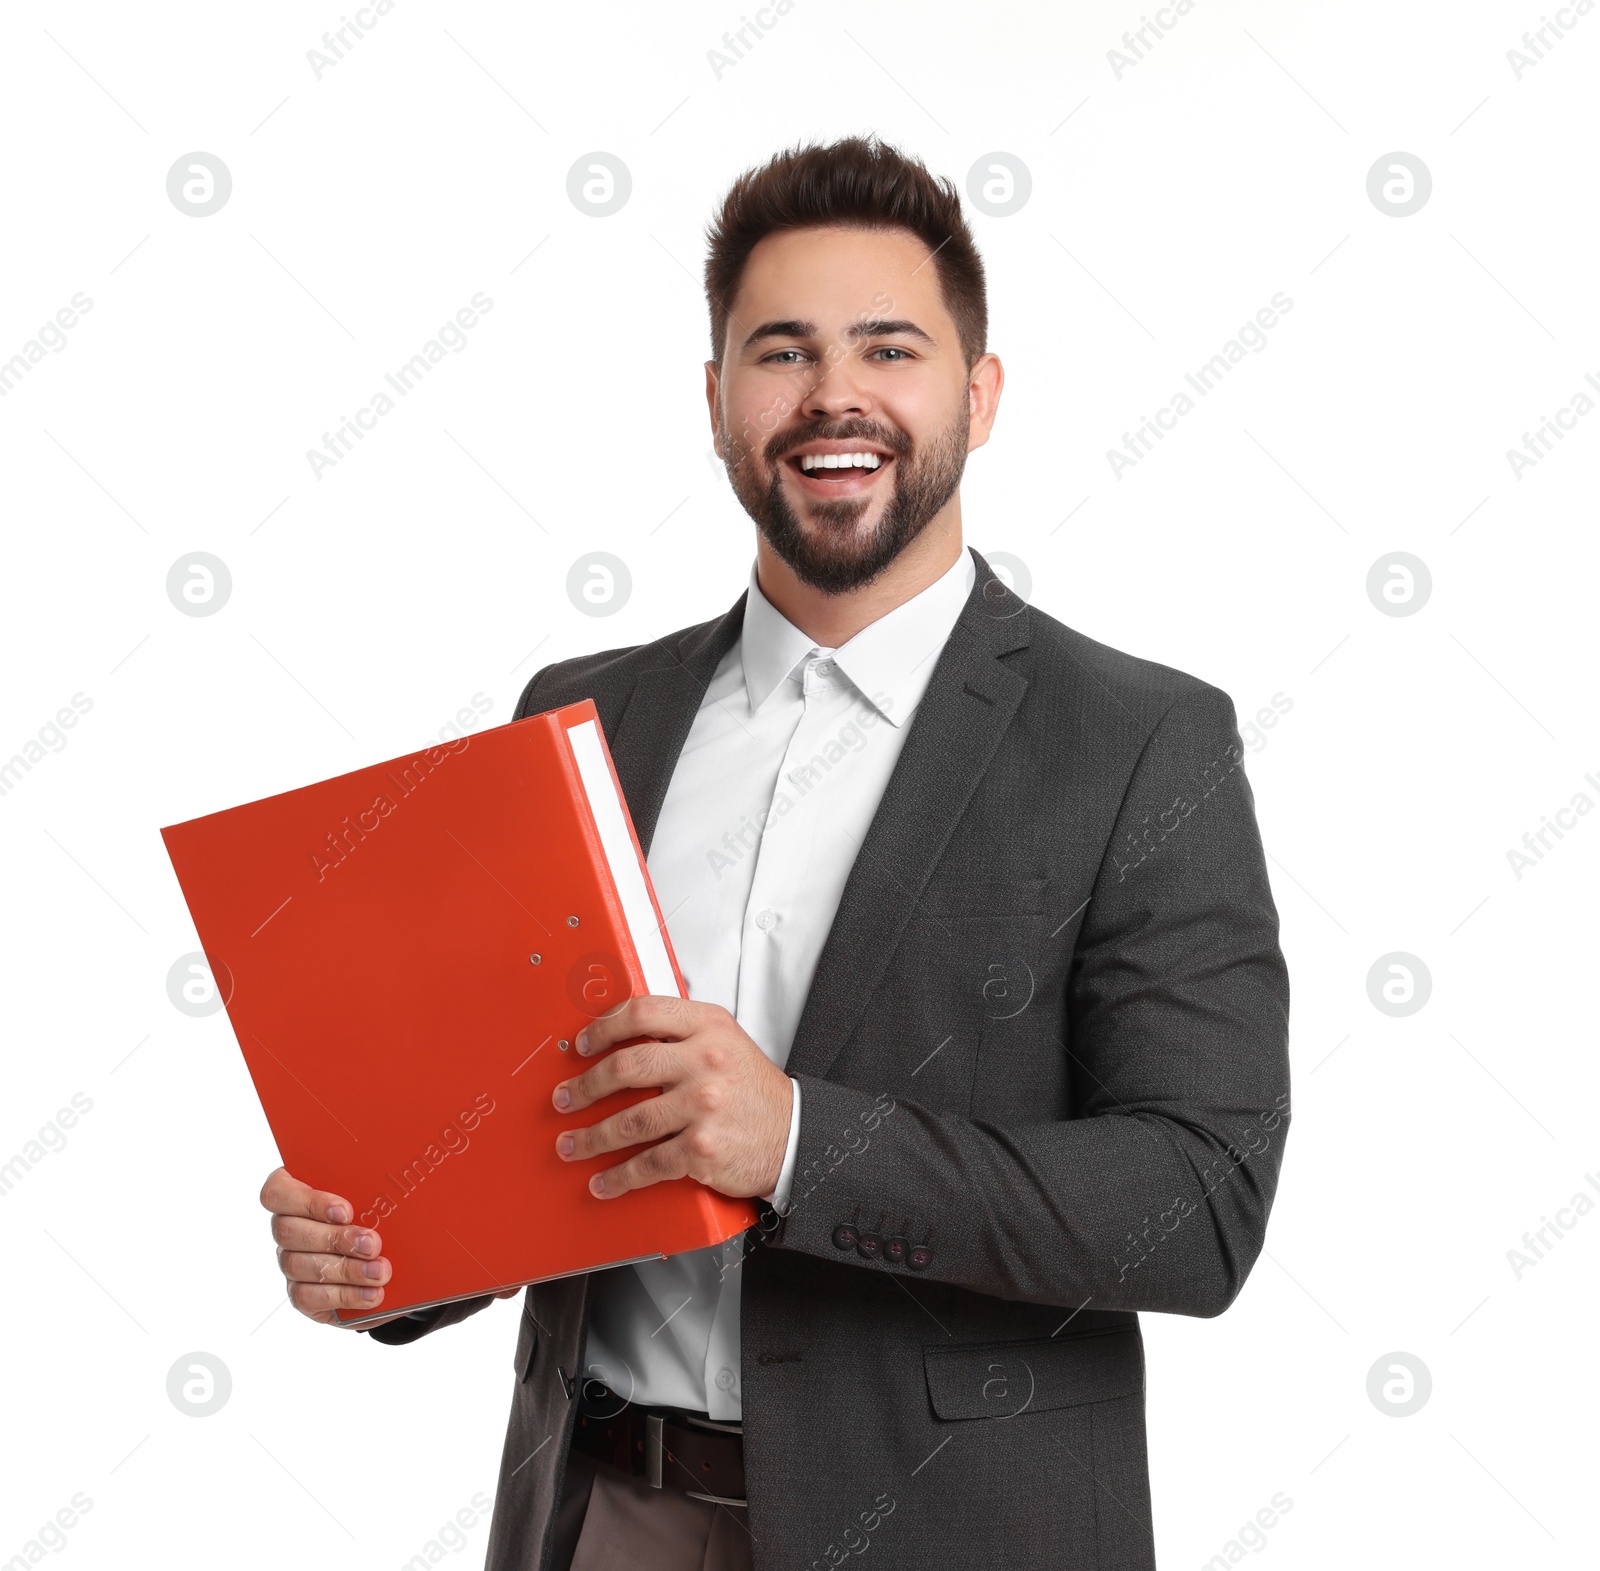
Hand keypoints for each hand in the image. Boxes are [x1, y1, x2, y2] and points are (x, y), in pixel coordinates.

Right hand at [260, 1167, 521, 1326]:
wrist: (399, 1254)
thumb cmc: (403, 1210)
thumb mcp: (418, 1192)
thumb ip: (443, 1183)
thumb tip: (494, 1177)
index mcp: (306, 1186)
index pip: (277, 1188)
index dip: (307, 1197)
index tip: (348, 1205)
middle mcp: (292, 1224)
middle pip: (288, 1230)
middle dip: (334, 1238)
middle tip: (376, 1242)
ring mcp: (294, 1262)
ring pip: (298, 1267)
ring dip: (343, 1271)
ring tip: (383, 1271)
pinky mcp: (305, 1296)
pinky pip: (308, 1300)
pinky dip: (343, 1298)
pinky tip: (375, 1296)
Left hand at [552, 996, 791, 1201]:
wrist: (793, 1135)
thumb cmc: (753, 1091)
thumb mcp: (726, 1042)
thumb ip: (682, 1034)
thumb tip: (622, 1038)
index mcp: (708, 1027)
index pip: (643, 1012)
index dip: (603, 1027)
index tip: (582, 1045)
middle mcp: (705, 1062)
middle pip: (626, 1067)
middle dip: (585, 1086)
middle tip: (565, 1098)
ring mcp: (703, 1106)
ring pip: (629, 1122)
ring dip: (590, 1137)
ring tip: (572, 1143)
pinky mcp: (701, 1149)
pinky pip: (647, 1164)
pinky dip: (618, 1177)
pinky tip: (603, 1180)